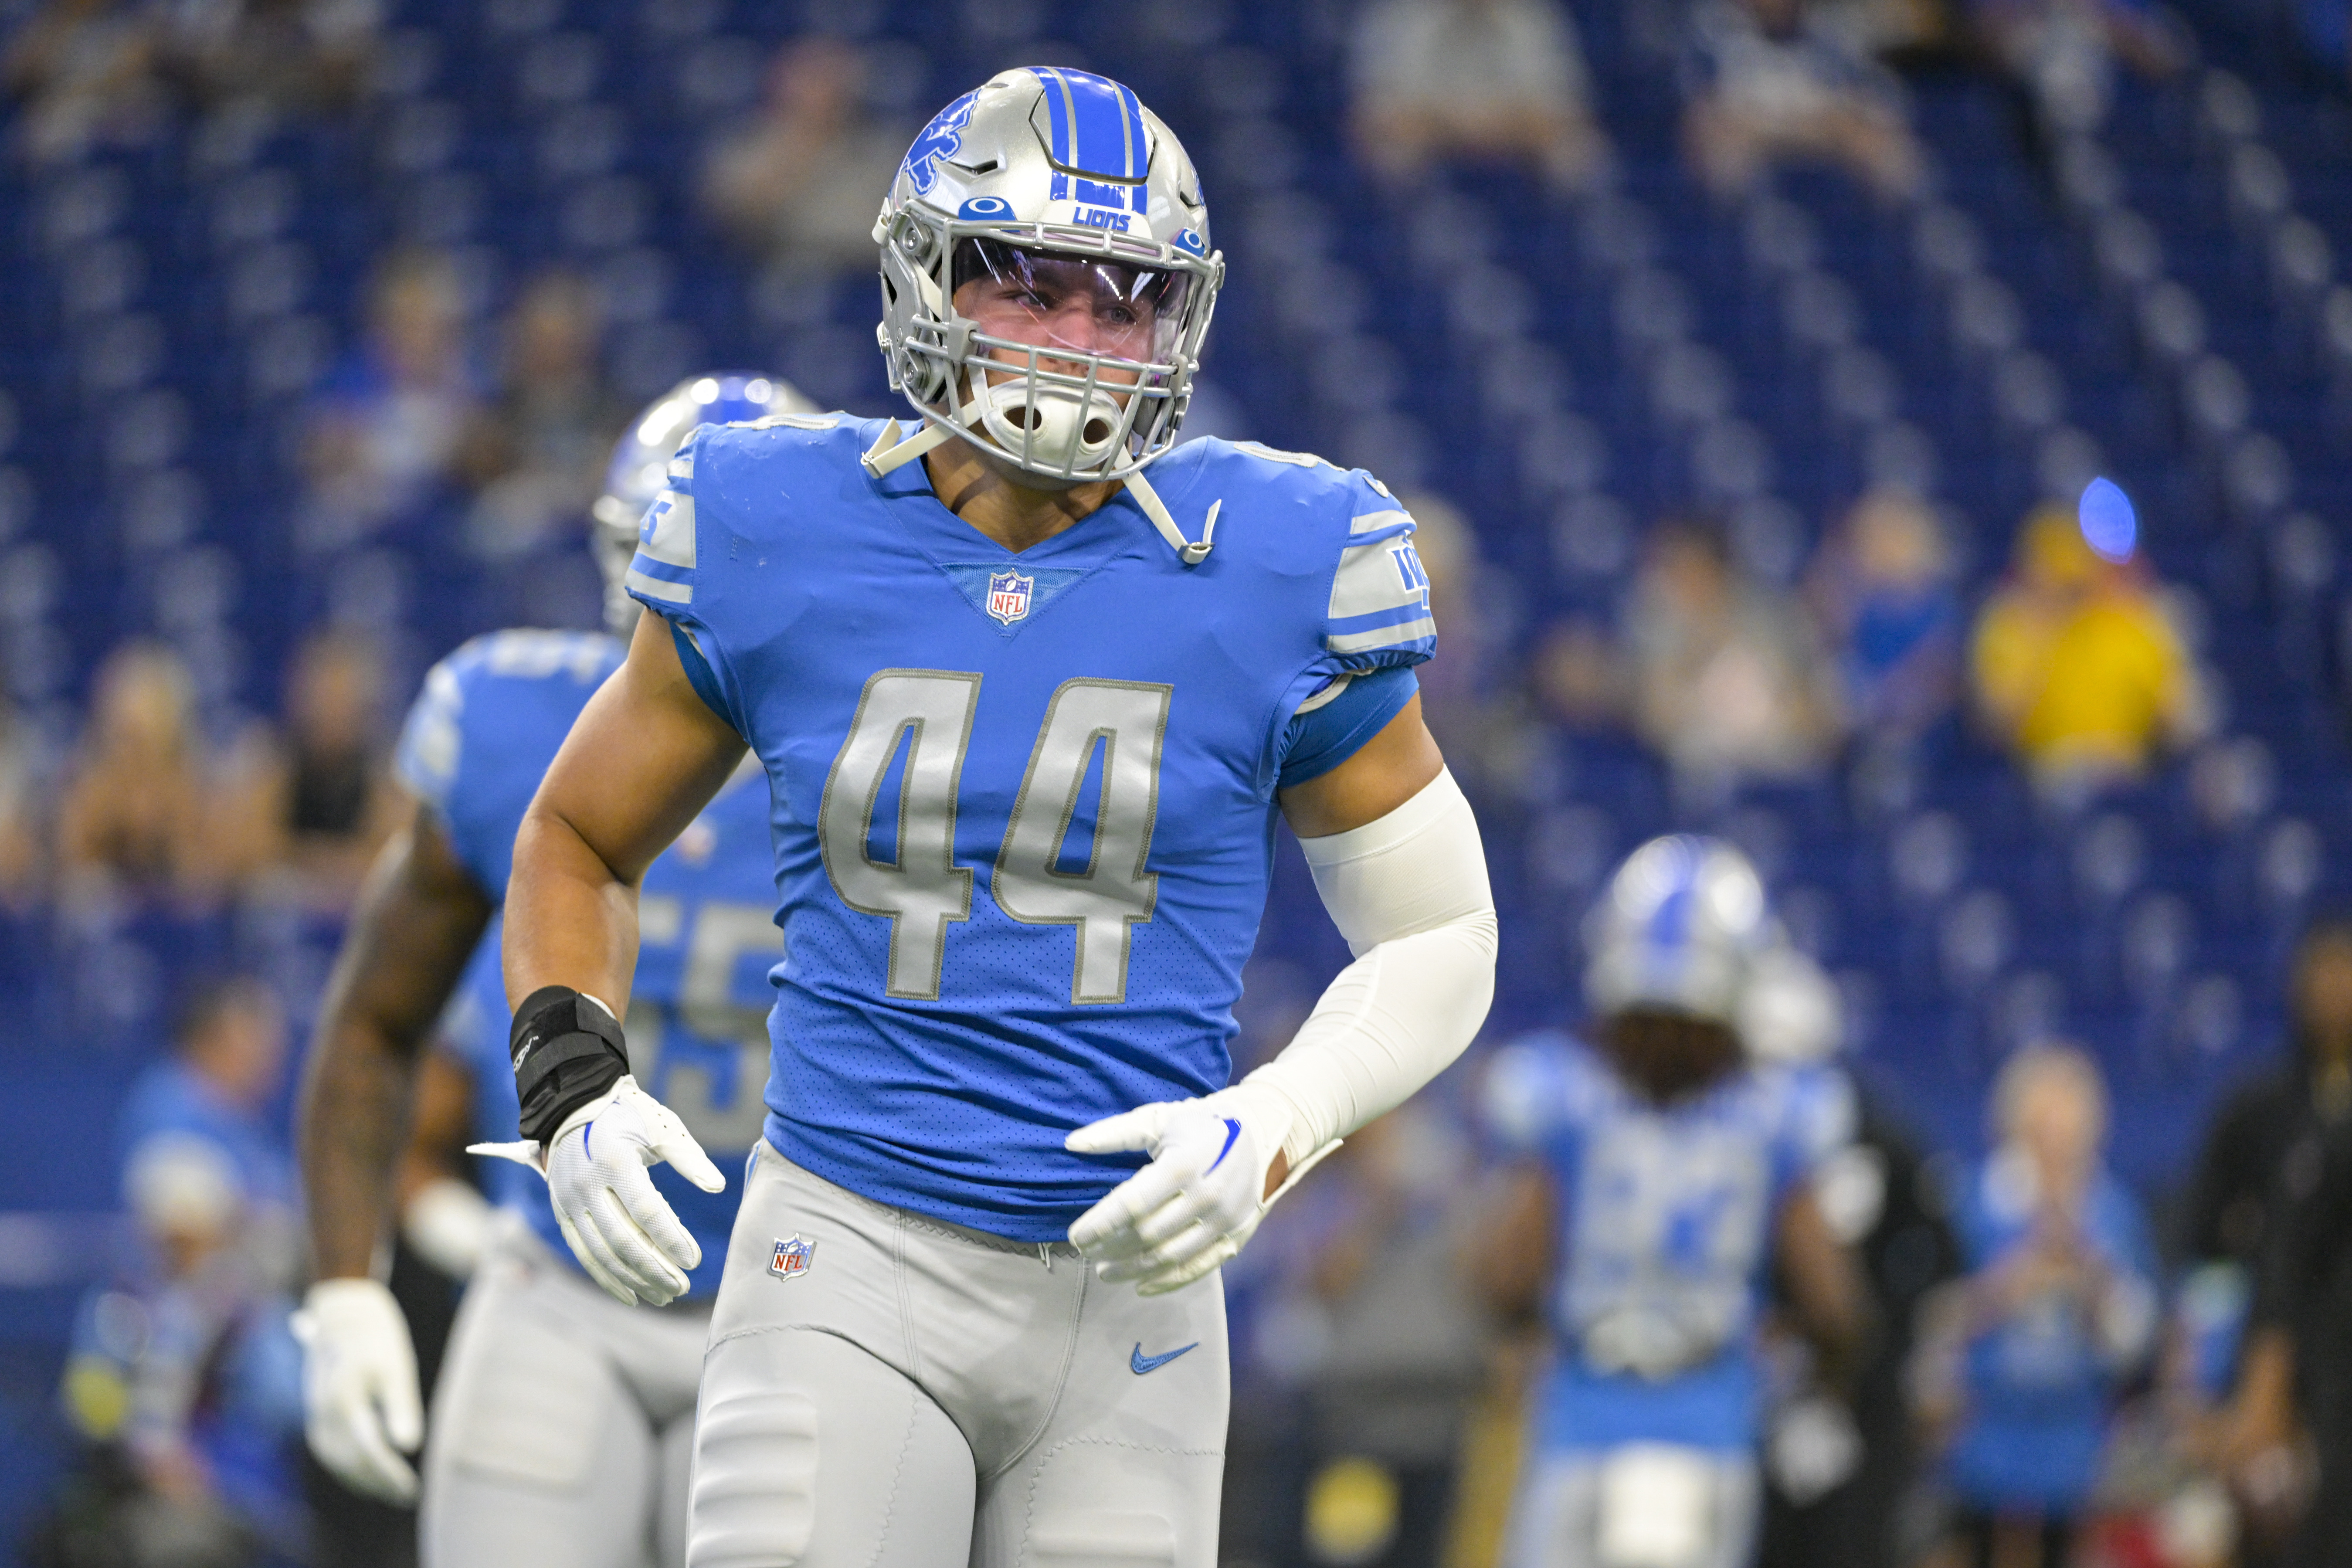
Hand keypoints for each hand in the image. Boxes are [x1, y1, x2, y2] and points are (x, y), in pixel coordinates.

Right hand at [292, 1278, 422, 1502]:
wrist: (343, 1314)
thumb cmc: (377, 1338)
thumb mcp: (396, 1366)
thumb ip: (401, 1406)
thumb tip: (409, 1445)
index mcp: (345, 1402)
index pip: (369, 1452)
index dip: (390, 1475)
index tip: (412, 1490)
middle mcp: (324, 1415)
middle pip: (352, 1463)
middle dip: (379, 1483)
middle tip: (408, 1498)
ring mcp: (316, 1417)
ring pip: (339, 1462)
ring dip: (365, 1481)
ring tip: (394, 1494)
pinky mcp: (316, 1416)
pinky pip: (331, 1453)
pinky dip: (350, 1468)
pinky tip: (371, 1476)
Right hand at [474, 1075, 722, 1305]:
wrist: (574, 1105)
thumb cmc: (628, 1115)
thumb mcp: (661, 1127)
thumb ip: (689, 1158)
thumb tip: (718, 1186)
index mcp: (614, 1162)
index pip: (646, 1210)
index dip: (671, 1239)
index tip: (695, 1260)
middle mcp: (587, 1185)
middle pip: (623, 1240)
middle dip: (655, 1269)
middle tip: (682, 1287)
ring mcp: (569, 1202)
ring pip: (602, 1253)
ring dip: (634, 1279)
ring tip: (664, 1295)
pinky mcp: (562, 1213)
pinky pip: (584, 1253)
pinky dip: (607, 1278)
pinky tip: (631, 1295)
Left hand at [1067, 1090, 1333, 1295]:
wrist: (1263, 1132)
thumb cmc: (1201, 1124)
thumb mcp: (1159, 1119)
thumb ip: (1115, 1133)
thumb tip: (1071, 1143)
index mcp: (1184, 1163)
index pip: (1132, 1203)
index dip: (1100, 1224)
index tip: (1075, 1236)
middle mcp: (1207, 1195)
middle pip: (1147, 1234)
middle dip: (1110, 1248)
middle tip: (1084, 1253)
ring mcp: (1225, 1220)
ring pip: (1169, 1257)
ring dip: (1132, 1270)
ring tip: (1104, 1272)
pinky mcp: (1237, 1236)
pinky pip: (1199, 1268)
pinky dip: (1168, 1282)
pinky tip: (1141, 1286)